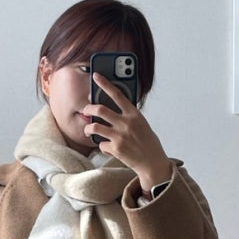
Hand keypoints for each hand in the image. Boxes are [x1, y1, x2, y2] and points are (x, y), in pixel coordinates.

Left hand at [84, 73, 172, 194]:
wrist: (153, 162)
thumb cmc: (148, 143)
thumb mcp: (142, 124)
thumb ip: (129, 116)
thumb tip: (113, 110)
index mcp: (134, 114)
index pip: (117, 94)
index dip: (105, 83)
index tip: (96, 76)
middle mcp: (126, 123)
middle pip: (100, 109)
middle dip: (89, 108)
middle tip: (86, 110)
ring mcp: (120, 136)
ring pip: (94, 126)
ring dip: (88, 128)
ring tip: (88, 130)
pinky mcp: (116, 149)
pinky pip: (101, 144)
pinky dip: (102, 146)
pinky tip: (109, 149)